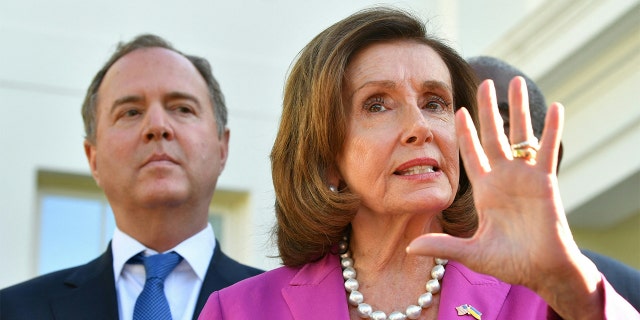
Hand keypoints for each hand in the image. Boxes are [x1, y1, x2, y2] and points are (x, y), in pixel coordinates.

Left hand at [408, 77, 602, 318]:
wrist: (542, 271)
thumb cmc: (510, 263)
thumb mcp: (471, 252)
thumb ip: (442, 245)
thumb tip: (408, 247)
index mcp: (485, 190)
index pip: (472, 154)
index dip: (465, 133)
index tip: (457, 110)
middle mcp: (504, 177)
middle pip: (494, 135)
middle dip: (488, 110)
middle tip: (485, 82)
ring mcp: (525, 177)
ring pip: (521, 135)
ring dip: (519, 109)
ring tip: (518, 81)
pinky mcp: (545, 182)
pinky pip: (547, 151)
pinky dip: (552, 130)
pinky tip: (557, 107)